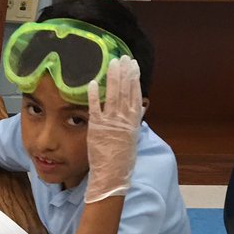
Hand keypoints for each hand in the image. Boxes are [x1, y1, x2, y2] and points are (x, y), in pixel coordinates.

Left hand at [84, 57, 142, 204]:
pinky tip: (92, 83)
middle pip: (125, 91)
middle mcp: (124, 120)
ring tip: (112, 63)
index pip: (136, 95)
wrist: (112, 176)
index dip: (135, 79)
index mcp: (133, 122)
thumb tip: (141, 109)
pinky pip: (94, 109)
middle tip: (123, 57)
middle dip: (125, 73)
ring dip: (113, 78)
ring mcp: (111, 123)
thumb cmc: (122, 161)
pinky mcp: (97, 129)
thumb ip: (135, 122)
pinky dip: (93, 95)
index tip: (133, 65)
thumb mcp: (133, 139)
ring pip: (113, 96)